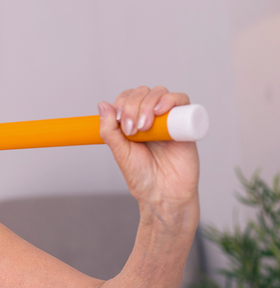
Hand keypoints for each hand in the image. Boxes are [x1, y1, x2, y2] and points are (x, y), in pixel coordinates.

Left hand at [98, 86, 199, 214]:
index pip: (127, 98)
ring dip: (148, 103)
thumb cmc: (142, 177)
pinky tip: (160, 111)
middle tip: (132, 129)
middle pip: (142, 92)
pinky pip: (182, 101)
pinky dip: (170, 99)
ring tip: (144, 126)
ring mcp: (168, 120)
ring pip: (160, 93)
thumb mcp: (120, 152)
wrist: (164, 194)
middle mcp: (151, 118)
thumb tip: (102, 105)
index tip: (119, 120)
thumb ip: (109, 130)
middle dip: (133, 106)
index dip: (122, 102)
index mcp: (133, 123)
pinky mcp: (185, 124)